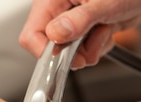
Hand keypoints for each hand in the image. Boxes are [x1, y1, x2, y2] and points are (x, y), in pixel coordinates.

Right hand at [19, 0, 140, 67]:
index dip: (45, 51)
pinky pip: (85, 50)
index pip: (32, 34)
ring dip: (90, 49)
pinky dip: (99, 46)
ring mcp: (73, 21)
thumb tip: (56, 34)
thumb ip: (78, 20)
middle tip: (92, 43)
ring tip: (105, 29)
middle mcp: (60, 10)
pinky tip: (107, 30)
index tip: (63, 58)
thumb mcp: (104, 2)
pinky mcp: (86, 29)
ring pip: (69, 52)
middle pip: (51, 46)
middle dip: (73, 52)